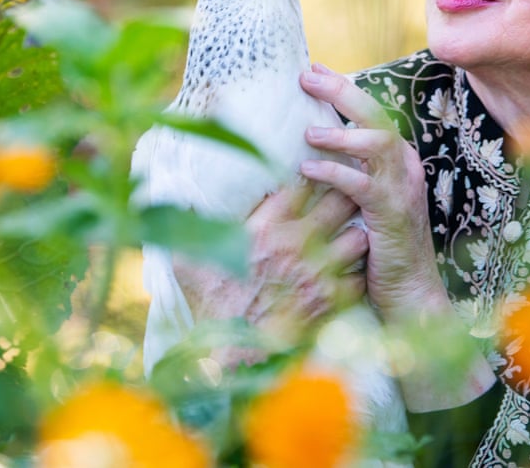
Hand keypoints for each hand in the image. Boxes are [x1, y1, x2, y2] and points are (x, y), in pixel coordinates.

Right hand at [172, 182, 367, 352]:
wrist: (229, 358)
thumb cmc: (208, 307)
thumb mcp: (187, 261)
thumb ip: (188, 227)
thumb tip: (170, 197)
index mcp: (263, 228)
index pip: (301, 184)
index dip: (312, 173)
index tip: (315, 171)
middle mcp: (295, 244)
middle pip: (339, 199)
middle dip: (345, 194)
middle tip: (345, 194)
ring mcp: (317, 273)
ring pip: (358, 236)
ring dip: (356, 233)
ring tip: (352, 232)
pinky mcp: (330, 302)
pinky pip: (359, 276)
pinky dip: (357, 273)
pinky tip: (350, 271)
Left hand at [298, 64, 446, 323]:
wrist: (411, 293)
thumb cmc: (380, 249)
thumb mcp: (363, 203)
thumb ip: (347, 173)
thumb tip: (308, 147)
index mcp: (398, 160)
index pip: (370, 111)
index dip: (341, 88)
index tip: (311, 70)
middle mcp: (405, 166)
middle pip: (376, 114)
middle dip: (340, 91)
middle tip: (306, 76)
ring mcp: (402, 189)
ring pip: (377, 143)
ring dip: (340, 132)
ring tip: (308, 131)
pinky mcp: (391, 214)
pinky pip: (362, 184)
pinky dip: (334, 172)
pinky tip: (307, 169)